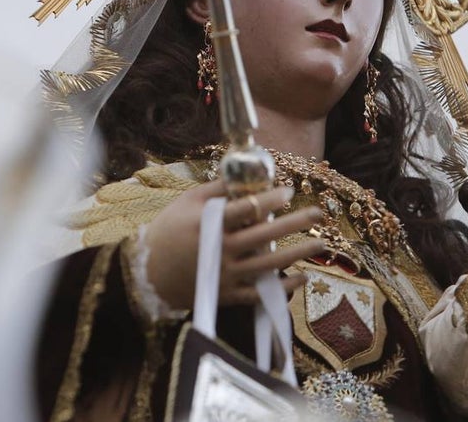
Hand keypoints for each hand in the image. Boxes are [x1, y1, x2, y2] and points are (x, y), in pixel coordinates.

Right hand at [145, 180, 325, 308]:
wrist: (146, 274)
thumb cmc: (168, 231)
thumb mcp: (186, 202)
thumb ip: (216, 189)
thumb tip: (245, 173)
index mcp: (209, 224)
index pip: (246, 209)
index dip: (270, 199)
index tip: (289, 191)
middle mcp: (221, 250)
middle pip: (264, 235)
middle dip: (294, 223)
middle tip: (318, 213)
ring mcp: (226, 275)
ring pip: (268, 265)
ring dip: (297, 254)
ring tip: (320, 243)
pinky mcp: (227, 295)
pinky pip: (259, 293)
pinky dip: (282, 288)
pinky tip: (301, 277)